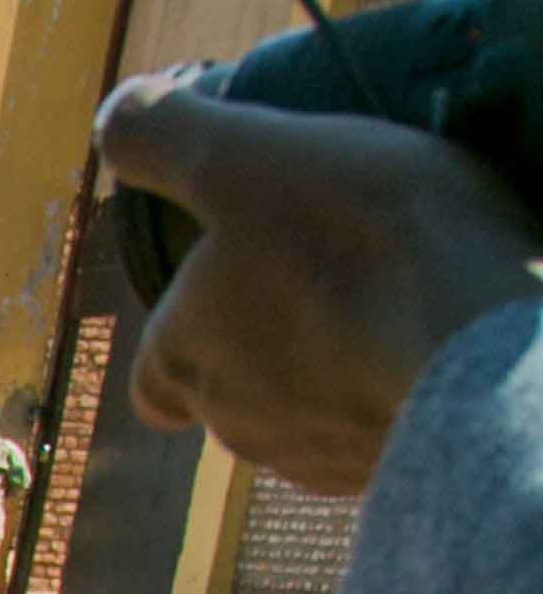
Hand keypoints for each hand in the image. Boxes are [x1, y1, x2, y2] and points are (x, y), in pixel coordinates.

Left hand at [99, 72, 542, 494]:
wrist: (476, 339)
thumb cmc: (356, 242)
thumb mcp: (243, 157)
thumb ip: (166, 137)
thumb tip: (117, 122)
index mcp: (182, 359)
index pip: (154, 379)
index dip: (182, 341)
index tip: (221, 305)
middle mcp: (234, 425)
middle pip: (233, 390)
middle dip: (269, 347)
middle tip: (328, 286)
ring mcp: (315, 456)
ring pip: (306, 414)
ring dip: (333, 371)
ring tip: (388, 312)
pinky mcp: (386, 471)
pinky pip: (376, 431)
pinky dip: (389, 394)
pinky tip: (425, 349)